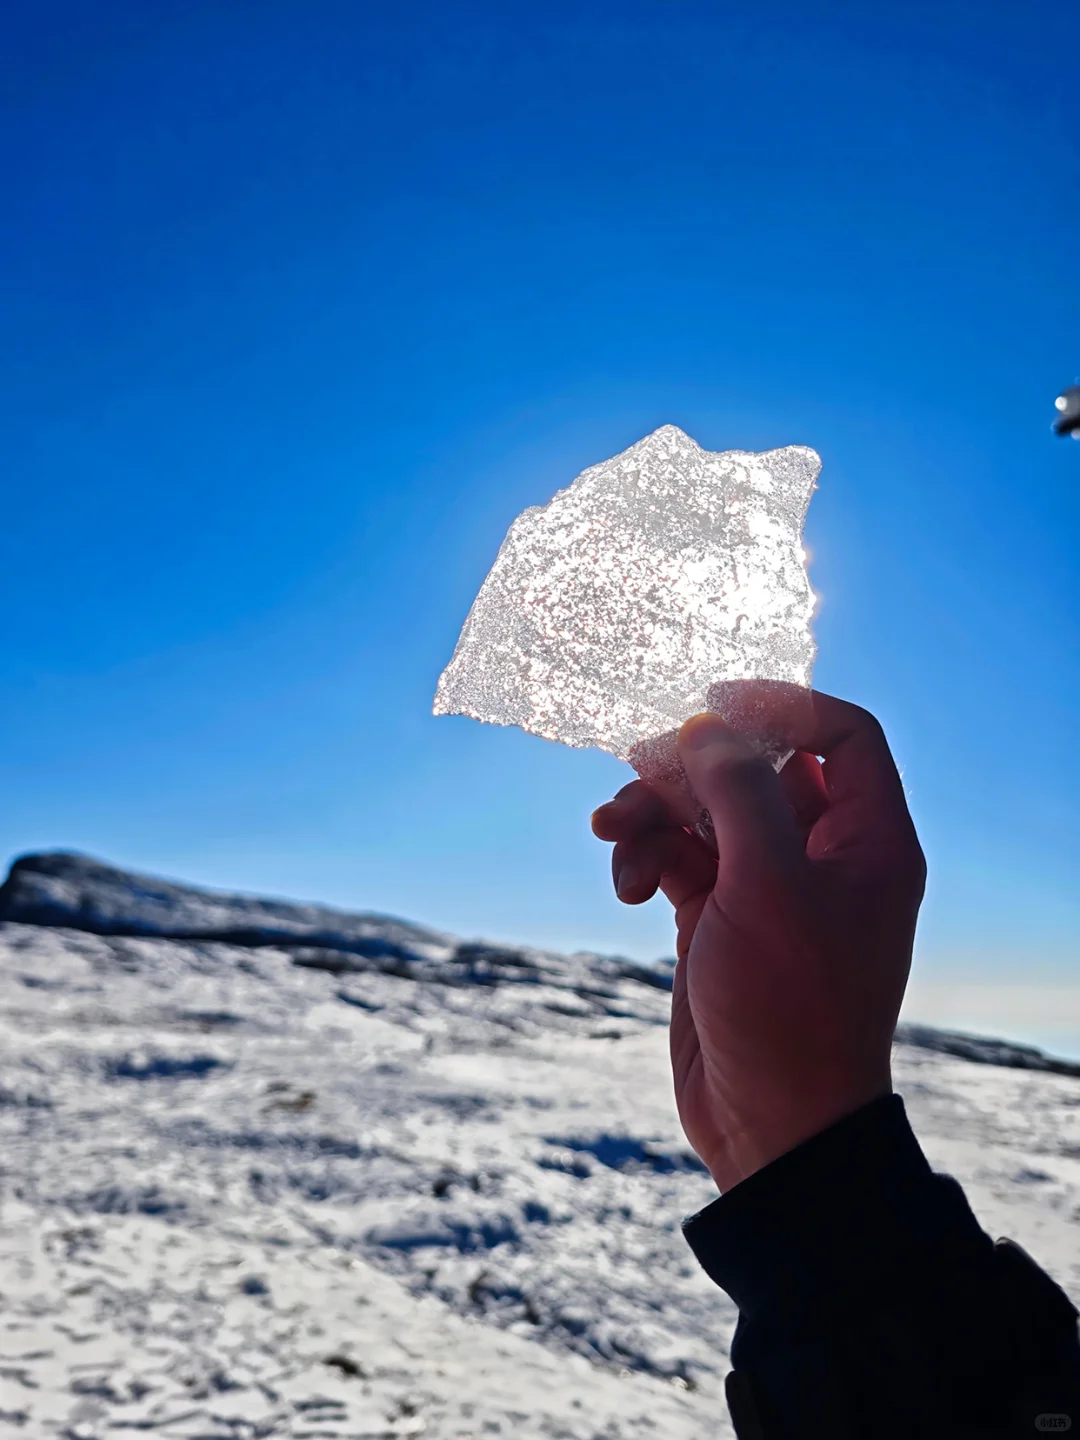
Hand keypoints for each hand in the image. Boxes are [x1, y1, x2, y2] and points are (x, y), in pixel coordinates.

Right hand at [591, 683, 925, 1192]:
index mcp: (867, 841)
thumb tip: (706, 728)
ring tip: (612, 836)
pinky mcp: (719, 915)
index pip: (844, 737)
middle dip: (692, 766)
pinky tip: (625, 884)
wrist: (769, 1123)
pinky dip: (646, 857)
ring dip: (654, 812)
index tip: (716, 701)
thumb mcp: (767, 887)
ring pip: (707, 810)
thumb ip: (739, 793)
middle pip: (757, 767)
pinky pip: (678, 855)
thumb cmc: (790, 1010)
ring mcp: (767, 885)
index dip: (784, 706)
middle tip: (638, 771)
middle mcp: (821, 854)